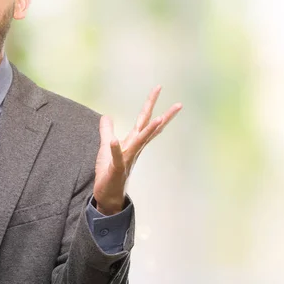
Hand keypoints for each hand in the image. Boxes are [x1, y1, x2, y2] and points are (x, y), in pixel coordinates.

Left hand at [93, 86, 180, 214]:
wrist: (107, 195)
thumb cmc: (109, 171)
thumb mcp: (105, 147)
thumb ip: (107, 131)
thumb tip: (106, 115)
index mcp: (133, 141)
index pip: (144, 120)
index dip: (151, 103)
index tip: (159, 88)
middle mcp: (134, 149)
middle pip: (149, 128)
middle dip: (163, 116)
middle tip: (178, 104)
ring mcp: (127, 158)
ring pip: (140, 142)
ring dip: (149, 131)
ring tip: (159, 118)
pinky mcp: (116, 169)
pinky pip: (117, 158)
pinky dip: (116, 150)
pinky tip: (115, 142)